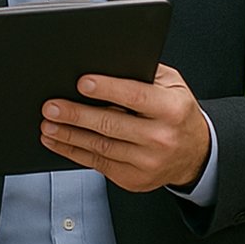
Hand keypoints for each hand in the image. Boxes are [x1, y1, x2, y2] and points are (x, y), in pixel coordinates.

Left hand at [39, 64, 209, 192]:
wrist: (196, 153)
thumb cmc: (176, 112)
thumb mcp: (172, 85)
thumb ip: (143, 73)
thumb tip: (105, 63)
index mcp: (171, 109)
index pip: (135, 96)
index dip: (107, 89)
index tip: (82, 83)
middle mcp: (161, 137)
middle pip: (111, 124)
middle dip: (76, 114)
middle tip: (52, 106)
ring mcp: (148, 162)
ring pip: (100, 147)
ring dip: (69, 136)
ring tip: (48, 125)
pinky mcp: (134, 179)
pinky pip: (98, 164)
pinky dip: (74, 152)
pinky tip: (59, 142)